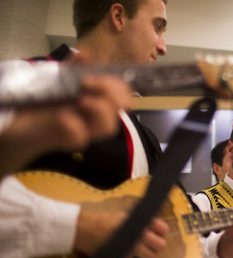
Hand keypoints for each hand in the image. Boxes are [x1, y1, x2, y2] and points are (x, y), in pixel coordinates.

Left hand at [0, 75, 131, 178]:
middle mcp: (98, 116)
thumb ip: (74, 68)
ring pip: (107, 127)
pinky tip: (62, 114)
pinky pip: (80, 136)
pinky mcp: (71, 142)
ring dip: (98, 109)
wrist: (22, 121)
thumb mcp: (60, 79)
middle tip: (87, 83)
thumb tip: (85, 55)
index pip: (124, 94)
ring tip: (80, 100)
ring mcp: (87, 131)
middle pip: (120, 109)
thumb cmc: (46, 99)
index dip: (118, 85)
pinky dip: (73, 123)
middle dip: (110, 92)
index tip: (98, 76)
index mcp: (100, 101)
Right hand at [74, 210, 168, 257]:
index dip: (161, 232)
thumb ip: (141, 221)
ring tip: (137, 252)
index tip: (157, 233)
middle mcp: (139, 234)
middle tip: (148, 246)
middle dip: (156, 246)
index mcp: (140, 221)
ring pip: (150, 257)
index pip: (163, 228)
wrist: (83, 228)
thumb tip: (156, 228)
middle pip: (160, 245)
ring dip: (145, 256)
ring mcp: (131, 247)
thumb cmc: (104, 220)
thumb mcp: (125, 216)